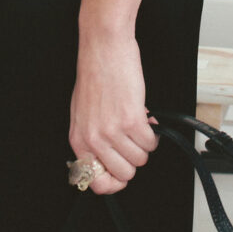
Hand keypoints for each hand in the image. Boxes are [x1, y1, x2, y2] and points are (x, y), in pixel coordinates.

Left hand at [69, 28, 156, 194]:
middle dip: (134, 159)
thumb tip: (109, 159)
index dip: (115, 183)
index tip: (123, 175)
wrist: (104, 49)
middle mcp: (94, 139)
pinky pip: (151, 142)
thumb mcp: (83, 113)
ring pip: (141, 158)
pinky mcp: (131, 120)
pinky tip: (145, 118)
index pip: (97, 182)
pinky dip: (153, 132)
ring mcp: (112, 131)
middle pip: (125, 174)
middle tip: (132, 141)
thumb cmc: (95, 75)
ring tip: (137, 125)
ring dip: (144, 143)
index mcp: (79, 140)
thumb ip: (93, 139)